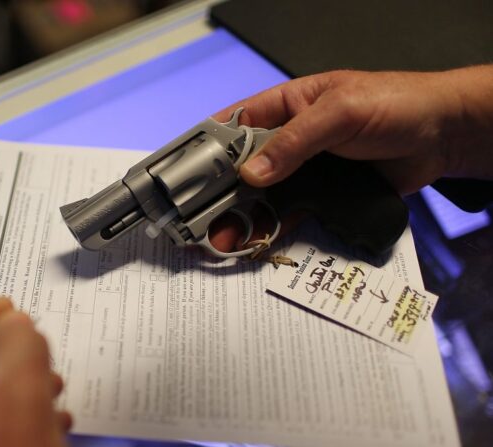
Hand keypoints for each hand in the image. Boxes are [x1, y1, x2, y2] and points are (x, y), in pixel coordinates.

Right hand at [208, 66, 492, 251]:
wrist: (443, 135)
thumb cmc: (394, 104)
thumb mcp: (339, 113)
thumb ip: (294, 141)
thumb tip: (251, 173)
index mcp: (285, 106)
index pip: (235, 125)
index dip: (210, 150)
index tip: (188, 176)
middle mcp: (289, 140)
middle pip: (244, 169)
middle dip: (221, 195)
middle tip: (202, 221)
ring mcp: (305, 170)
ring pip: (264, 196)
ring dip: (243, 218)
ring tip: (224, 241)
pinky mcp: (324, 195)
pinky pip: (293, 214)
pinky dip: (274, 230)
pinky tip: (257, 243)